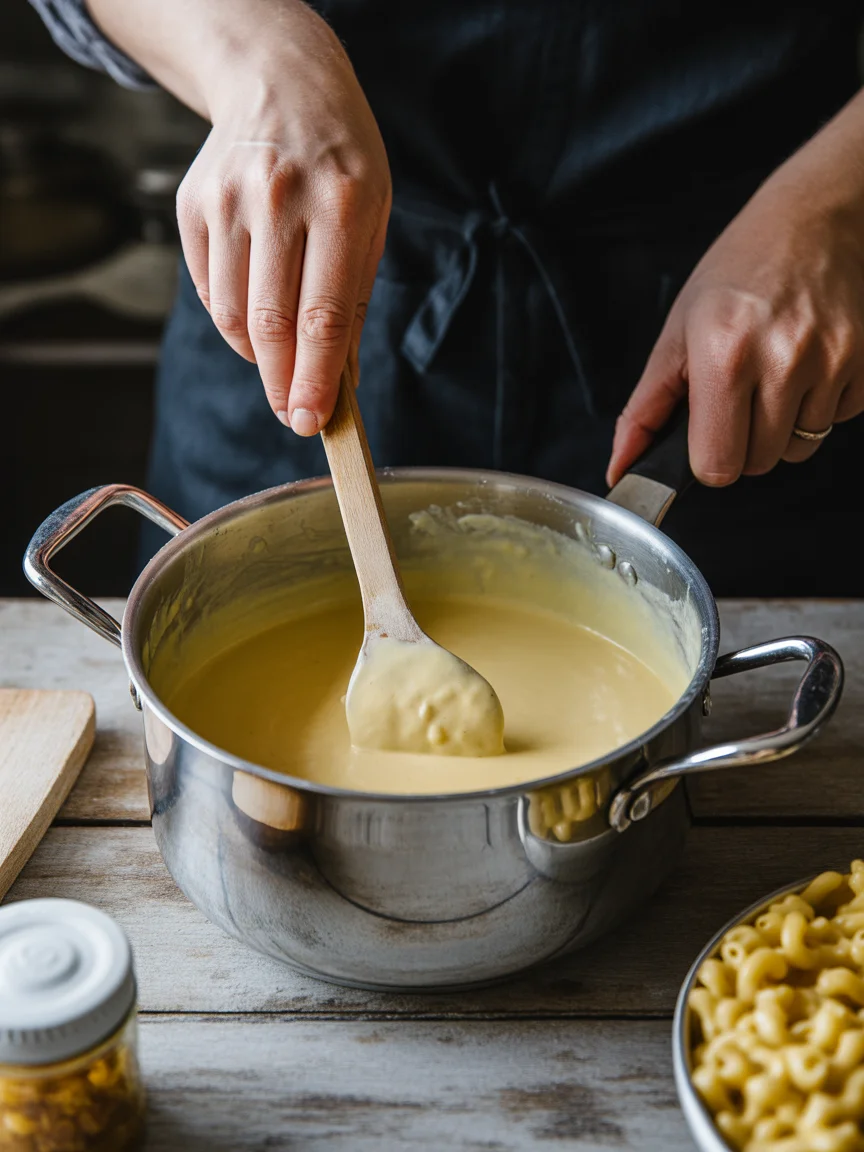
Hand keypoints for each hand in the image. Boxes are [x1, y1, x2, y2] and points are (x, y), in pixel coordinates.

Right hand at [91, 0, 391, 433]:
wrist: (280, 82)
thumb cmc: (342, 159)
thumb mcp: (373, 216)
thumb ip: (354, 297)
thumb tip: (340, 379)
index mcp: (340, 202)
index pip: (323, 315)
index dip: (316, 378)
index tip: (312, 422)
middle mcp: (277, 199)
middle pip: (272, 323)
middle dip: (282, 383)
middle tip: (294, 414)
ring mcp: (227, 200)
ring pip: (234, 316)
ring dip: (258, 357)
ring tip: (281, 361)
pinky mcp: (193, 206)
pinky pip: (211, 292)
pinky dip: (234, 321)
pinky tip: (258, 315)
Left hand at [606, 93, 863, 487]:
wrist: (815, 218)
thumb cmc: (740, 270)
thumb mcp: (677, 332)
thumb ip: (645, 409)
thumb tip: (621, 468)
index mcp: (724, 355)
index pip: (716, 466)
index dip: (707, 458)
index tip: (706, 433)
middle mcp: (781, 360)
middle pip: (759, 464)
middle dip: (744, 442)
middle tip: (739, 395)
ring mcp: (831, 361)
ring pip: (801, 448)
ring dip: (783, 427)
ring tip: (774, 374)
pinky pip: (837, 421)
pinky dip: (819, 406)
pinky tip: (807, 365)